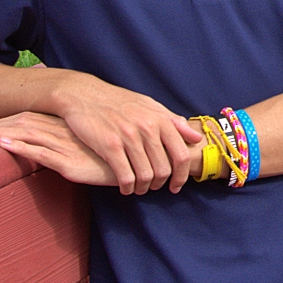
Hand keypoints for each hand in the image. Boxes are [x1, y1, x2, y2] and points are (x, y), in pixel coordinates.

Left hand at [0, 112, 117, 186]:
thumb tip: (68, 135)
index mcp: (70, 125)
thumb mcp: (97, 142)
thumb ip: (81, 136)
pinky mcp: (69, 165)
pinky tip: (3, 145)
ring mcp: (66, 147)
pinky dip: (20, 148)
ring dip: (0, 135)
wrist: (138, 165)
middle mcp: (65, 132)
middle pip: (23, 123)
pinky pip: (40, 154)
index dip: (9, 119)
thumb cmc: (119, 155)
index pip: (33, 116)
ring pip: (27, 136)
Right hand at [35, 75, 200, 195]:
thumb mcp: (150, 106)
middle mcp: (147, 128)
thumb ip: (174, 122)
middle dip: (160, 184)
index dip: (182, 176)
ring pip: (145, 176)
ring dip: (143, 188)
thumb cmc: (120, 102)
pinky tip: (125, 187)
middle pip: (163, 169)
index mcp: (160, 119)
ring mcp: (128, 137)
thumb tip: (197, 138)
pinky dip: (128, 187)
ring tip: (139, 188)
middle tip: (154, 187)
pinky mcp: (109, 146)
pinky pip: (126, 176)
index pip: (181, 155)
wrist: (85, 95)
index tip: (176, 186)